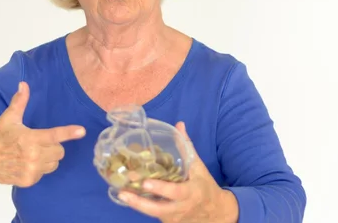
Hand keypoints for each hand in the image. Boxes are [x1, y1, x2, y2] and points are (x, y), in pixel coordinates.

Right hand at [0, 81, 85, 187]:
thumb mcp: (8, 118)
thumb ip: (19, 102)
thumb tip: (23, 84)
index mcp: (29, 138)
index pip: (54, 135)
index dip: (69, 132)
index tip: (82, 131)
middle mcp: (32, 155)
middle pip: (59, 151)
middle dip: (54, 146)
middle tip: (39, 142)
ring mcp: (31, 170)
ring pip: (54, 163)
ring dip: (49, 157)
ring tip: (33, 153)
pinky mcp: (29, 180)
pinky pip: (45, 173)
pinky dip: (40, 168)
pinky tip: (27, 163)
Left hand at [117, 122, 238, 222]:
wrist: (216, 213)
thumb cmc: (205, 186)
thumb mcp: (198, 166)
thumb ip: (186, 146)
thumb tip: (179, 125)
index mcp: (190, 192)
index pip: (175, 192)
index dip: (160, 188)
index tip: (146, 183)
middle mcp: (181, 208)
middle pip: (158, 209)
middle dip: (139, 203)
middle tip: (123, 192)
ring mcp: (173, 217)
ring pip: (152, 213)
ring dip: (136, 204)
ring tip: (121, 193)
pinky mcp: (168, 222)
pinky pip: (153, 214)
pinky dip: (142, 206)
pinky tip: (129, 197)